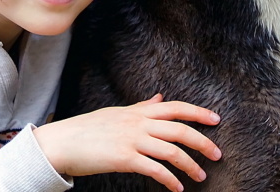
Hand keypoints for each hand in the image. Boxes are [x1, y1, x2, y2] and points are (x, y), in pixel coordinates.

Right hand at [34, 94, 221, 191]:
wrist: (61, 142)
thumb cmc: (88, 129)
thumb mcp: (117, 113)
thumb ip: (141, 107)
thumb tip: (159, 97)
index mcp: (137, 112)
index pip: (175, 107)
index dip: (198, 112)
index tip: (216, 120)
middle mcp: (137, 123)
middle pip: (179, 130)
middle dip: (202, 142)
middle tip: (217, 155)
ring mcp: (131, 140)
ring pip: (172, 151)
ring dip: (190, 166)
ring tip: (200, 177)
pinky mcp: (124, 158)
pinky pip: (155, 169)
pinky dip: (170, 180)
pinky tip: (177, 188)